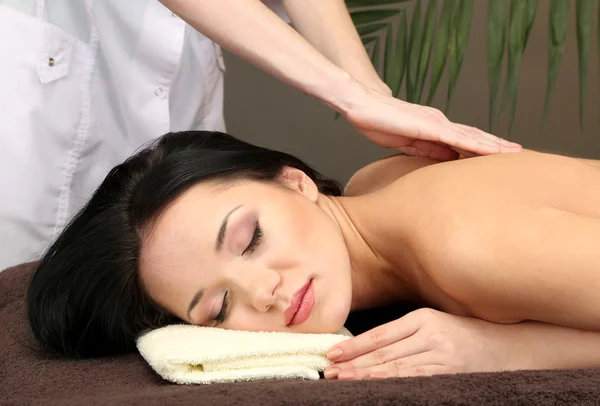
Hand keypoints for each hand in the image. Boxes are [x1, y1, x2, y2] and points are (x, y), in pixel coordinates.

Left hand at [324, 308, 507, 379]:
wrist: (510, 345)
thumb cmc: (467, 335)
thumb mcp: (436, 324)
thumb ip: (406, 333)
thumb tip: (367, 347)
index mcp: (424, 317)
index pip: (381, 334)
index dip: (355, 346)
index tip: (334, 354)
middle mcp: (431, 333)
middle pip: (384, 352)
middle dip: (354, 363)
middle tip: (330, 371)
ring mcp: (442, 354)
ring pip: (396, 367)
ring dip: (366, 375)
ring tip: (343, 380)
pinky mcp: (452, 372)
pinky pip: (416, 379)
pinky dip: (392, 383)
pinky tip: (374, 386)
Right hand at [343, 85, 521, 160]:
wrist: (362, 105)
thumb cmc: (379, 122)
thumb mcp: (407, 143)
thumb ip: (427, 150)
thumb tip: (447, 159)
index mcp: (435, 128)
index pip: (465, 140)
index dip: (485, 148)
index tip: (501, 156)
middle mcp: (441, 123)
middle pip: (475, 137)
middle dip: (498, 146)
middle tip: (519, 155)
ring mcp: (438, 123)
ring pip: (473, 137)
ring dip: (495, 146)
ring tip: (515, 153)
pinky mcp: (431, 127)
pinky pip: (460, 138)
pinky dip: (479, 145)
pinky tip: (493, 151)